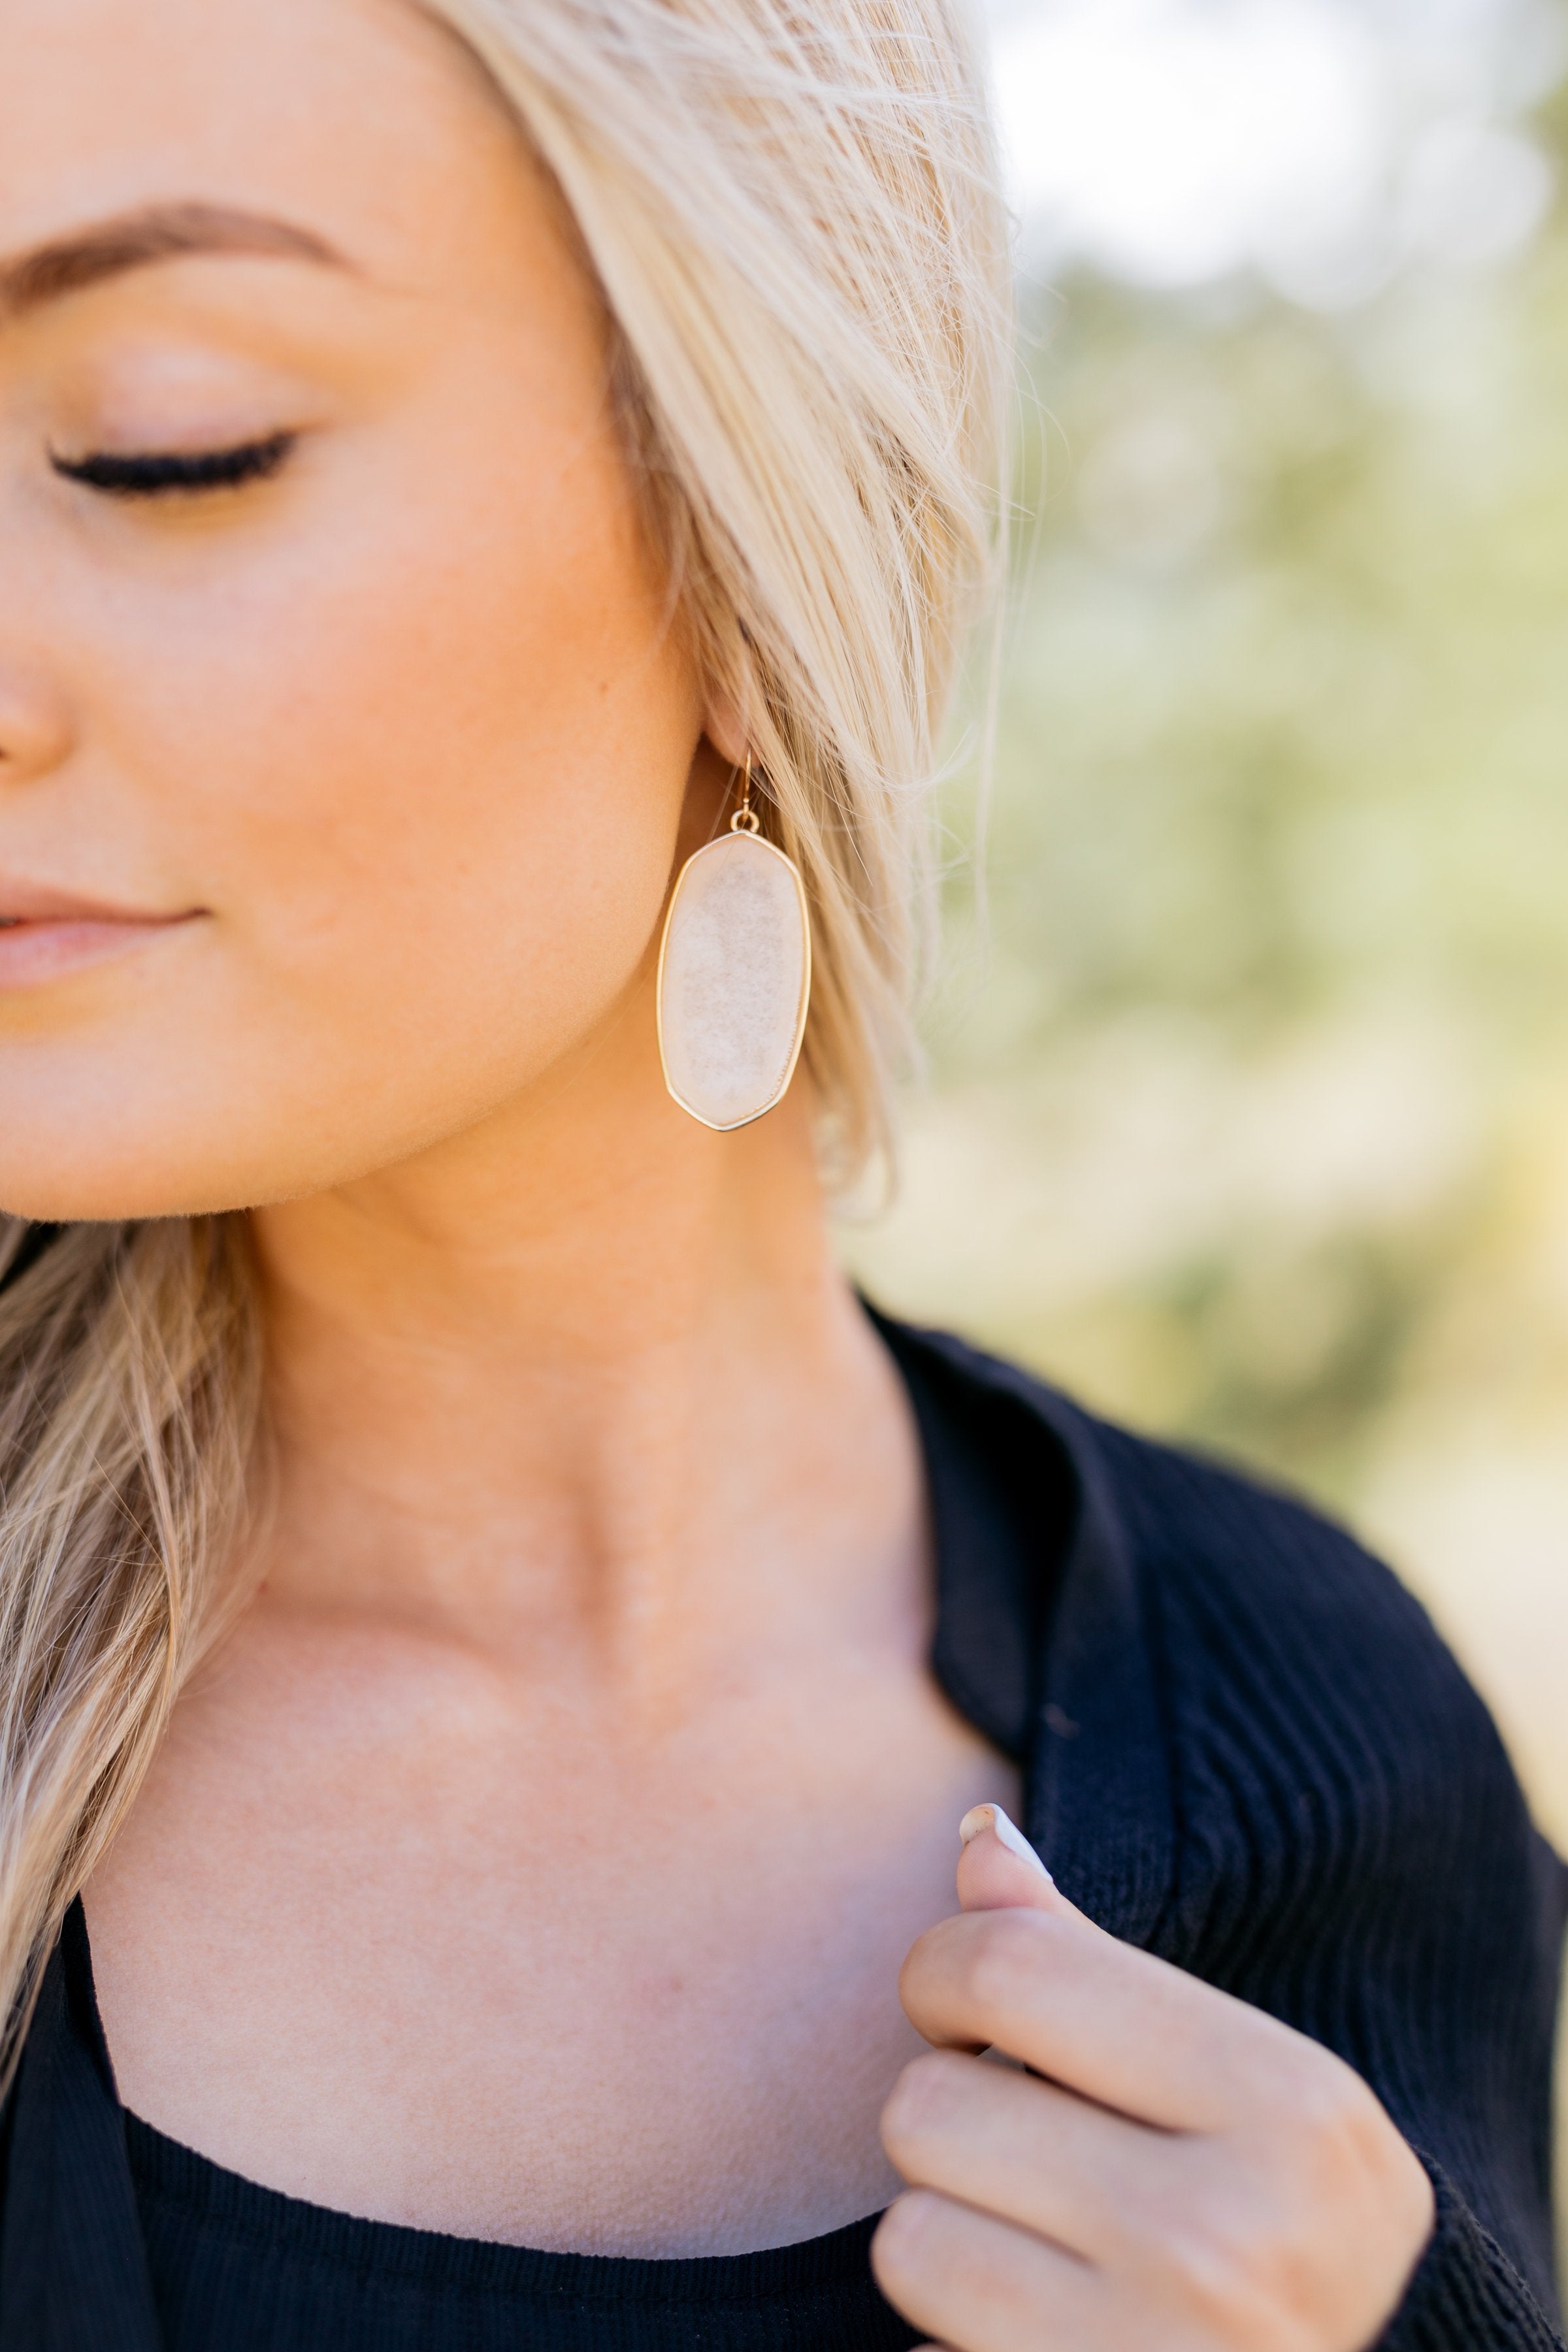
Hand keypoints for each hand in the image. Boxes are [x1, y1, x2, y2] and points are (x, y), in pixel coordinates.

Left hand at [872, 1806, 1434, 2351]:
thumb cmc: (1286, 2234)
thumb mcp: (1244, 2091)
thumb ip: (1093, 1961)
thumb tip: (977, 1836)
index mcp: (1289, 2109)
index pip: (1009, 1968)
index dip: (944, 1969)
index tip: (962, 2004)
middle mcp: (1226, 2240)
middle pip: (930, 2104)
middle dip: (956, 2120)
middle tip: (1036, 2160)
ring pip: (907, 2236)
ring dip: (949, 2239)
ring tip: (1048, 2260)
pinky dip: (954, 2343)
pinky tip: (1047, 2339)